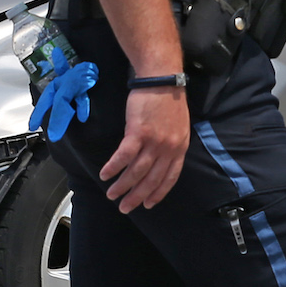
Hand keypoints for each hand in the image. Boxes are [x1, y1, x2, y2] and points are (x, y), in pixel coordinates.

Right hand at [100, 86, 188, 211]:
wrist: (162, 78)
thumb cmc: (168, 99)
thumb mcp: (179, 126)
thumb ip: (171, 144)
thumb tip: (160, 159)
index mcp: (180, 148)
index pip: (170, 178)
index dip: (158, 193)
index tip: (148, 204)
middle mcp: (168, 148)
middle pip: (151, 179)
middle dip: (137, 196)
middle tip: (125, 208)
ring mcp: (154, 141)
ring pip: (136, 171)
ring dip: (122, 185)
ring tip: (112, 194)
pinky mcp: (138, 132)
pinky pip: (124, 156)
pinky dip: (114, 167)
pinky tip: (105, 174)